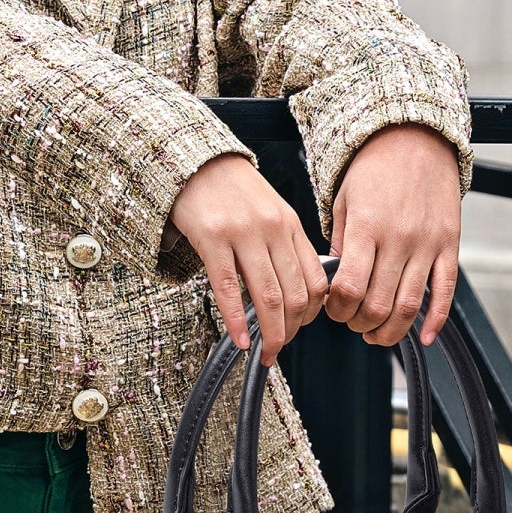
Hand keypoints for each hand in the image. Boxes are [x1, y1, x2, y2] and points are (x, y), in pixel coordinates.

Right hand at [170, 153, 327, 365]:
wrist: (195, 160)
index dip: (312, 315)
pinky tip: (239, 340)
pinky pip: (229, 288)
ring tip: (265, 352)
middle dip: (291, 331)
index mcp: (290, 225)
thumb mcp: (270, 213)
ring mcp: (243, 234)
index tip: (299, 330)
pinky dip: (236, 321)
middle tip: (279, 349)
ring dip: (270, 333)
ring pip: (268, 296)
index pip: (316, 281)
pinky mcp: (212, 239)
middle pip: (295, 294)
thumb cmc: (231, 191)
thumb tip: (296, 291)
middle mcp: (272, 229)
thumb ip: (285, 247)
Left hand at [324, 123, 462, 346]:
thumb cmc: (374, 170)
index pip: (348, 288)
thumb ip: (342, 245)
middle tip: (352, 321)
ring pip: (409, 307)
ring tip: (376, 334)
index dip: (336, 310)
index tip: (332, 310)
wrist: (415, 137)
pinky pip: (445, 292)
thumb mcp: (344, 202)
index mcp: (367, 227)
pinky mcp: (449, 245)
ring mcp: (427, 244)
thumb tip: (338, 287)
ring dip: (389, 331)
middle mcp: (399, 238)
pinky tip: (425, 337)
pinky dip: (435, 321)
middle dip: (358, 324)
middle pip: (377, 305)